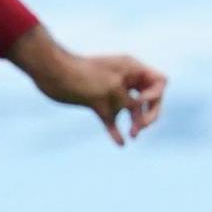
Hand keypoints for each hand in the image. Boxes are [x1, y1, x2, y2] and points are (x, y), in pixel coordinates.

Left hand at [36, 50, 166, 146]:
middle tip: (142, 127)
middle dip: (151, 113)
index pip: (159, 81)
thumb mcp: (112, 88)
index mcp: (132, 68)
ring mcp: (112, 91)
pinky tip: (120, 143)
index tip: (138, 102)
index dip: (155, 96)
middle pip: (150, 98)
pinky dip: (117, 130)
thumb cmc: (82, 76)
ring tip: (133, 136)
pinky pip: (114, 118)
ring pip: (133, 110)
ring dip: (137, 123)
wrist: (52, 74)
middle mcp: (125, 79)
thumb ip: (130, 101)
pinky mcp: (98, 102)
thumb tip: (138, 110)